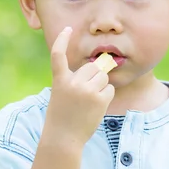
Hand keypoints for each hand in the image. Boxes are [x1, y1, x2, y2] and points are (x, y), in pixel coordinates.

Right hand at [42, 27, 114, 145]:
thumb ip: (74, 81)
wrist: (63, 139)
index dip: (62, 40)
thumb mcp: (62, 95)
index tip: (67, 29)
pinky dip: (105, 96)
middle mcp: (72, 82)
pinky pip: (109, 89)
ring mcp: (86, 90)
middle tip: (87, 93)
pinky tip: (96, 107)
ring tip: (90, 102)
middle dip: (94, 76)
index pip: (58, 55)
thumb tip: (101, 68)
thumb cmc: (63, 118)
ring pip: (102, 77)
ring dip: (101, 86)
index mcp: (60, 80)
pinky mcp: (98, 99)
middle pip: (92, 67)